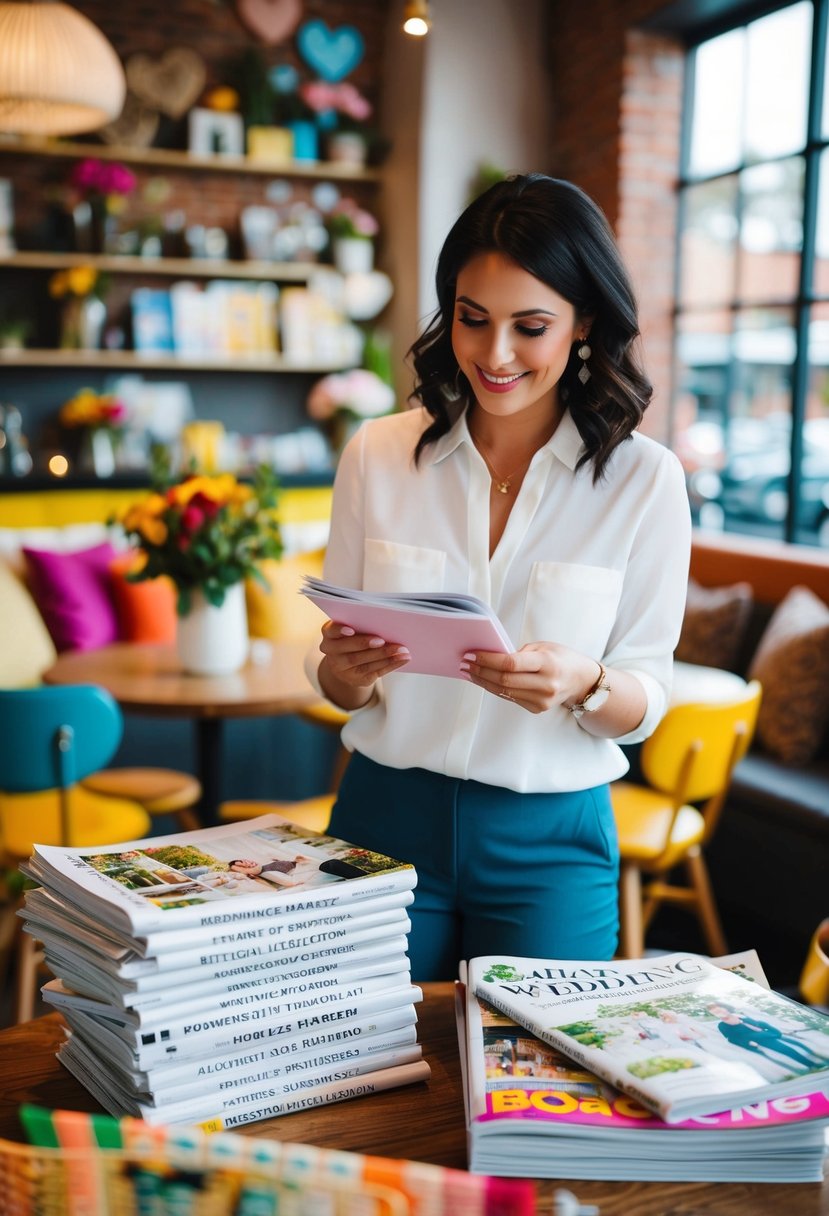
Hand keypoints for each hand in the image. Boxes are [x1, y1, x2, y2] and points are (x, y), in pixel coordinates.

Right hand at [319, 620, 409, 705]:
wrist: (348, 664)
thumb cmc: (354, 638)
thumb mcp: (351, 630)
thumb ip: (361, 626)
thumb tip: (385, 622)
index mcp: (329, 636)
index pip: (330, 631)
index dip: (339, 631)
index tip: (351, 630)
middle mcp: (332, 654)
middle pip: (349, 651)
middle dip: (366, 645)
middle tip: (383, 640)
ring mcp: (343, 670)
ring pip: (364, 664)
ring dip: (385, 656)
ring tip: (402, 650)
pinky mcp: (356, 680)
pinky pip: (375, 672)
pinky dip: (391, 664)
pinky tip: (402, 658)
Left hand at [459, 642, 599, 714]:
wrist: (581, 681)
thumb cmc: (560, 658)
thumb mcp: (544, 646)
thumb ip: (519, 652)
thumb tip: (490, 656)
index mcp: (548, 664)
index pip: (511, 663)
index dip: (488, 660)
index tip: (471, 654)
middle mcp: (546, 684)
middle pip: (504, 680)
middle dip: (480, 671)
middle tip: (465, 663)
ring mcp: (541, 700)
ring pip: (504, 691)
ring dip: (482, 681)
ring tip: (468, 671)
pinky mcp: (536, 709)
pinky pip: (509, 697)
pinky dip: (494, 688)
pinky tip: (483, 680)